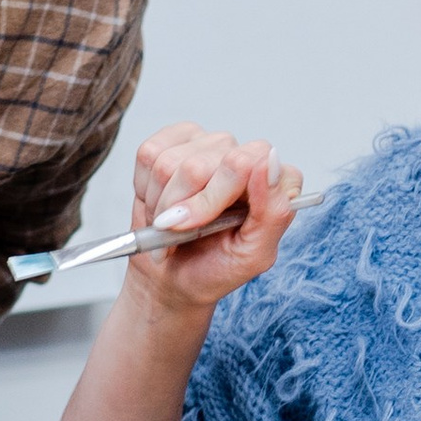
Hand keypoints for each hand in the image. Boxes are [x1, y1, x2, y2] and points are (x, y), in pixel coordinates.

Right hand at [124, 124, 302, 320]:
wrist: (172, 278)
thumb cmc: (214, 269)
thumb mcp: (252, 256)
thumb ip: (274, 211)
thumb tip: (270, 162)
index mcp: (275, 181)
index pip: (245, 162)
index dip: (213, 198)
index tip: (199, 226)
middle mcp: (246, 156)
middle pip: (198, 165)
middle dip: (181, 208)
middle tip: (182, 231)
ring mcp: (210, 145)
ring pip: (168, 163)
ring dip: (162, 203)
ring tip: (173, 222)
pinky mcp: (176, 141)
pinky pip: (149, 154)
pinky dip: (146, 187)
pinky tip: (160, 202)